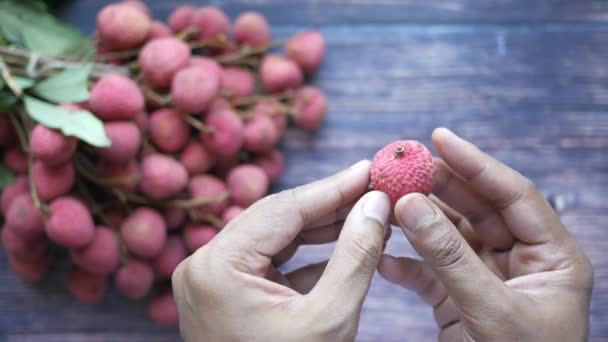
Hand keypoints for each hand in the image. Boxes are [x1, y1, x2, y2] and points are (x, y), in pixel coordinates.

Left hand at [172, 161, 391, 340]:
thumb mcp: (330, 318)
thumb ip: (355, 254)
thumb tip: (377, 202)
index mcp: (216, 269)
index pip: (283, 210)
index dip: (333, 187)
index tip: (370, 169)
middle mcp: (203, 266)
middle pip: (276, 219)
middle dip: (329, 205)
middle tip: (373, 186)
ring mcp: (210, 280)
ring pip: (273, 238)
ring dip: (320, 227)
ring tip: (365, 212)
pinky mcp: (224, 293)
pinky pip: (268, 262)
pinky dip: (305, 255)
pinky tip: (343, 243)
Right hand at [379, 128, 592, 340]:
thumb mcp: (490, 310)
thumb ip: (448, 255)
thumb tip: (409, 203)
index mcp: (553, 258)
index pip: (513, 195)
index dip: (476, 163)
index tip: (439, 138)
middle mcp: (521, 262)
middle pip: (476, 209)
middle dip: (438, 187)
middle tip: (402, 166)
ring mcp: (487, 279)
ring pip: (448, 236)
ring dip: (416, 221)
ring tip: (383, 204)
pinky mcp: (459, 299)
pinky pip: (430, 271)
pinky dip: (406, 263)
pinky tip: (382, 257)